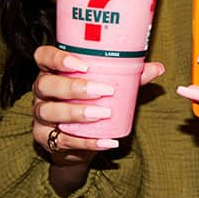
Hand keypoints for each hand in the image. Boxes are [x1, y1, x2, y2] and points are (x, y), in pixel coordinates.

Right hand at [32, 45, 164, 164]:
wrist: (78, 138)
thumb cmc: (92, 100)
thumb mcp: (108, 84)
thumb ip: (130, 76)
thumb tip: (158, 68)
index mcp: (52, 69)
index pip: (43, 56)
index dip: (58, 58)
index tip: (82, 64)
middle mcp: (41, 90)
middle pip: (46, 85)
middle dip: (74, 87)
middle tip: (103, 91)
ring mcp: (40, 115)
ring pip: (50, 112)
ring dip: (77, 113)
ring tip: (103, 114)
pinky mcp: (45, 139)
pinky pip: (62, 141)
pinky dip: (86, 141)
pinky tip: (106, 141)